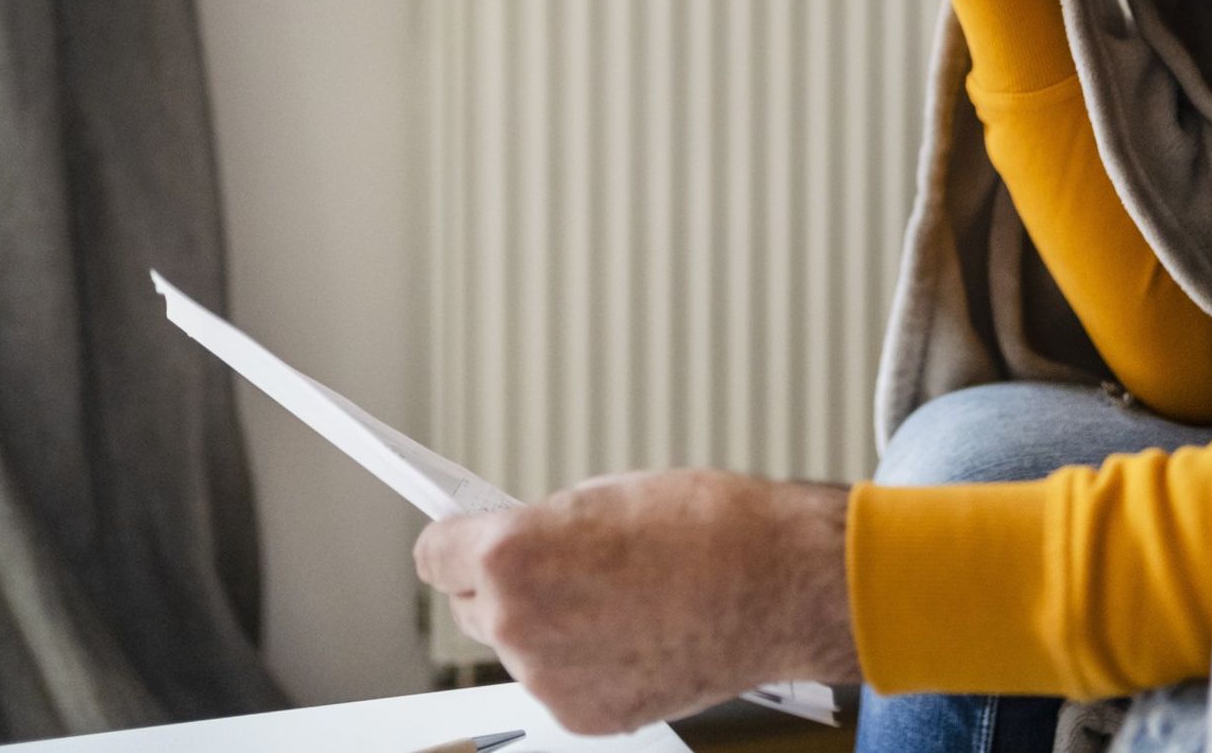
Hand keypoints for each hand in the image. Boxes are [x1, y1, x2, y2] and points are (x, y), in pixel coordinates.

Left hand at [415, 470, 857, 734]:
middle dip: (505, 587)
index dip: (455, 541)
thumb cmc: (706, 526)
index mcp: (511, 555)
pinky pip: (561, 682)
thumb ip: (543, 529)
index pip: (434, 553)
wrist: (777, 582)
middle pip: (471, 606)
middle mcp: (516, 622)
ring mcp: (549, 678)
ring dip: (550, 627)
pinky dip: (586, 663)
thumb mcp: (602, 496)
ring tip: (618, 599)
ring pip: (520, 647)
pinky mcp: (584, 715)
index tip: (461, 541)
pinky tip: (634, 634)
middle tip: (564, 567)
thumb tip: (521, 547)